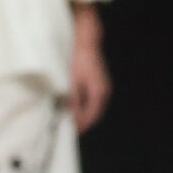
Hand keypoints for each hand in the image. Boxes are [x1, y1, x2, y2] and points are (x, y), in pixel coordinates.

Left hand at [68, 11, 111, 133]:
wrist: (85, 40)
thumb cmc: (78, 59)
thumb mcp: (72, 82)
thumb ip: (73, 101)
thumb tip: (73, 117)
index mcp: (99, 92)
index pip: (91, 116)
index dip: (81, 125)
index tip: (69, 131)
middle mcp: (104, 91)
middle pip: (94, 114)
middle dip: (82, 122)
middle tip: (68, 127)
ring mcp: (103, 87)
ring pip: (93, 107)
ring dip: (82, 114)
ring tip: (68, 118)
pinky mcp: (98, 83)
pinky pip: (92, 100)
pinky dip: (83, 105)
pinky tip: (72, 106)